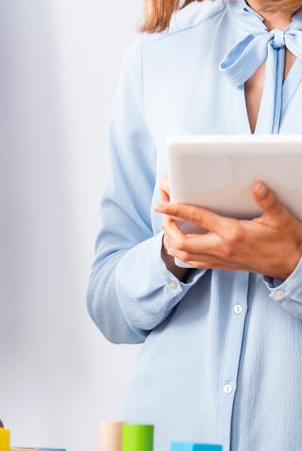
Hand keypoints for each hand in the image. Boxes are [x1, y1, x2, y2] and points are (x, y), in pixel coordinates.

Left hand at [155, 181, 301, 279]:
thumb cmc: (287, 241)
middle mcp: (221, 248)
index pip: (196, 218)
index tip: (161, 204)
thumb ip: (267, 200)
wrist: (294, 265)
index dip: (176, 209)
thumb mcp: (280, 218)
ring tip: (168, 227)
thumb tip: (256, 185)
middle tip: (164, 214)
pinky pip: (194, 263)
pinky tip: (180, 244)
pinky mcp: (222, 266)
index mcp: (232, 233)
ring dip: (171, 241)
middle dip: (167, 228)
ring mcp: (220, 259)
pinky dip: (182, 253)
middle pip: (181, 242)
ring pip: (184, 255)